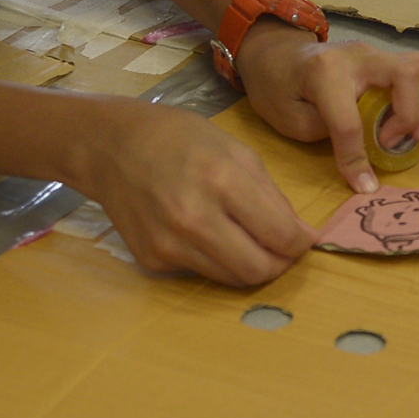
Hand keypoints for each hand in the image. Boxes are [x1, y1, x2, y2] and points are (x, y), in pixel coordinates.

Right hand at [74, 98, 314, 286]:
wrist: (112, 148)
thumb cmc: (179, 138)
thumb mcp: (236, 150)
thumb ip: (270, 195)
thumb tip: (298, 234)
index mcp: (223, 181)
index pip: (280, 235)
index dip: (301, 243)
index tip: (306, 239)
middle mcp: (194, 218)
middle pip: (258, 269)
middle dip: (280, 263)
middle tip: (284, 250)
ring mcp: (170, 244)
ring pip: (231, 279)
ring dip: (250, 265)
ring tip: (253, 243)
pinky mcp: (153, 260)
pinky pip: (201, 272)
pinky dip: (216, 260)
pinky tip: (211, 235)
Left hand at [237, 31, 418, 194]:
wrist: (278, 53)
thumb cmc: (279, 87)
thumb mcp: (290, 119)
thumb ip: (332, 136)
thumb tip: (369, 165)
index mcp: (327, 72)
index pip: (349, 117)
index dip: (355, 157)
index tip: (363, 185)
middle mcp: (362, 56)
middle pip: (408, 74)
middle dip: (411, 116)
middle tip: (395, 145)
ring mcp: (383, 55)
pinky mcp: (394, 63)